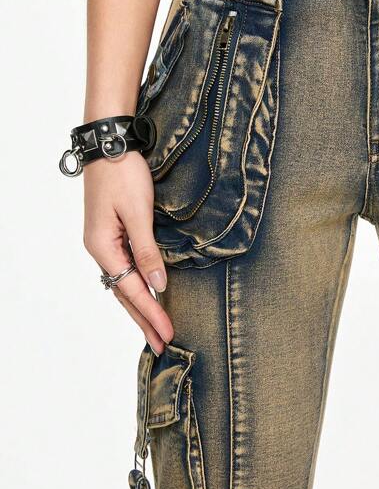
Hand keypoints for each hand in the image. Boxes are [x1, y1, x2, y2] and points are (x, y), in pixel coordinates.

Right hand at [83, 152, 173, 354]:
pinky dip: (137, 287)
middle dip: (144, 320)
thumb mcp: (138, 212)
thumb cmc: (123, 173)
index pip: (132, 290)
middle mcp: (100, 249)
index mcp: (102, 247)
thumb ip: (148, 251)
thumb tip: (158, 284)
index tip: (168, 334)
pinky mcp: (112, 233)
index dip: (151, 314)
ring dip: (141, 307)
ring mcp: (104, 242)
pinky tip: (147, 295)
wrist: (109, 143)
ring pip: (124, 284)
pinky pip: (125, 269)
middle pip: (124, 294)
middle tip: (162, 345)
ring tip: (155, 330)